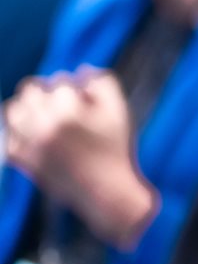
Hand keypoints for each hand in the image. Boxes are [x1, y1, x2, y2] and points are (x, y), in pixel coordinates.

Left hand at [5, 70, 157, 248]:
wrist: (105, 193)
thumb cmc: (115, 149)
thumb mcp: (120, 112)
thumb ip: (103, 83)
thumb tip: (81, 70)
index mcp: (68, 111)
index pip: (60, 81)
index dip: (76, 89)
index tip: (86, 103)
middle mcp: (42, 125)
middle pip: (30, 88)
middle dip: (47, 93)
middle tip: (62, 106)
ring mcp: (28, 143)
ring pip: (14, 108)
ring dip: (28, 107)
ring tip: (45, 117)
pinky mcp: (19, 158)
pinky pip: (8, 133)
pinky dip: (19, 130)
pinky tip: (37, 135)